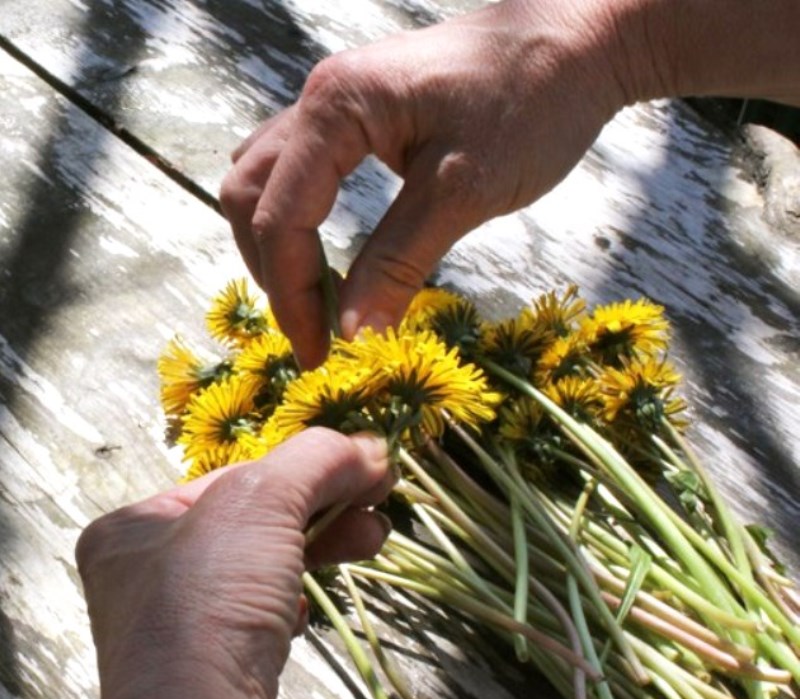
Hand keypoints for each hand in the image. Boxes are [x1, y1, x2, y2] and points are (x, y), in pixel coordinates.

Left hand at [76, 429, 393, 698]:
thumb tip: (372, 448)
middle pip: (258, 518)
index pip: (238, 476)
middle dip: (327, 507)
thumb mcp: (262, 499)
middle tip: (379, 502)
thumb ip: (318, 459)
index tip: (366, 467)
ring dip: (324, 546)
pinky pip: (261, 614)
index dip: (306, 466)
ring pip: (265, 565)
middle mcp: (148, 573)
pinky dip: (294, 599)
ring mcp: (179, 625)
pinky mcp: (212, 666)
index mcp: (138, 524)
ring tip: (372, 541)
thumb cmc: (210, 595)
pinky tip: (306, 610)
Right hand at [220, 0, 628, 367]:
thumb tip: (353, 336)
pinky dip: (300, 219)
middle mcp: (321, 98)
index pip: (280, 217)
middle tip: (312, 334)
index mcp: (335, 107)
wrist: (581, 39)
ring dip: (279, 246)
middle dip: (274, 273)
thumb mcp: (462, 192)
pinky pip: (300, 171)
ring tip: (317, 302)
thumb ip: (398, 262)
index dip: (292, 296)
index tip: (319, 355)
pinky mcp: (362, 116)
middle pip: (253, 196)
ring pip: (268, 181)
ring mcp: (337, 103)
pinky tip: (329, 253)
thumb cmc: (533, 102)